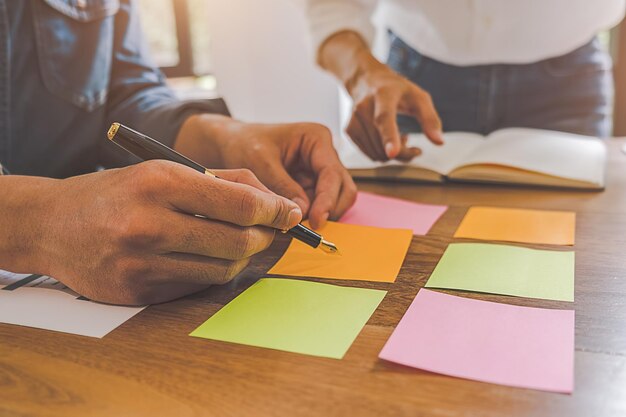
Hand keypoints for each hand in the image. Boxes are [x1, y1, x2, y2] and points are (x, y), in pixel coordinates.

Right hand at [35, 161, 301, 304]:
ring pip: (223, 270)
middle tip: (270, 230)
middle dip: (265, 237)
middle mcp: (149, 224)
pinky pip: (196, 286)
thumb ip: (222, 182)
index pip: (239, 203)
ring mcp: (141, 263)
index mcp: (160, 182)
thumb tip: (276, 201)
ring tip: (238, 241)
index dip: (275, 210)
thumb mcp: (164, 170)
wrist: (54, 224)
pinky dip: (211, 271)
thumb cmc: (118, 192)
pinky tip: (204, 256)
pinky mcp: (137, 291)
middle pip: (238, 242)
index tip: (290, 213)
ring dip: (241, 257)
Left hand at [175, 117, 356, 229]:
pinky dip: (309, 216)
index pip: (332, 173)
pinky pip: (318, 206)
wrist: (231, 144)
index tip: (316, 221)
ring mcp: (319, 172)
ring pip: (334, 201)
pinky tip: (290, 220)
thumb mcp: (260, 163)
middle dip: (330, 209)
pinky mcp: (310, 187)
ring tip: (294, 223)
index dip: (327, 200)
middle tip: (309, 227)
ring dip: (319, 215)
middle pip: (343, 189)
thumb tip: (303, 213)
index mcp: (316, 138)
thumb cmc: (244, 144)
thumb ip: (282, 187)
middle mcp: (324, 155)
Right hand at [318, 31, 443, 160]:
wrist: (365, 80)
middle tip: (414, 147)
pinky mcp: (349, 130)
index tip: (393, 152)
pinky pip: (370, 154)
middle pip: (384, 144)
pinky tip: (387, 140)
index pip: (385, 119)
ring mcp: (354, 119)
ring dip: (393, 154)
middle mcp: (364, 107)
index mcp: (383, 95)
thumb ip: (430, 119)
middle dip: (403, 153)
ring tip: (401, 138)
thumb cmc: (396, 89)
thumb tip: (440, 142)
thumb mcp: (418, 97)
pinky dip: (382, 153)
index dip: (390, 137)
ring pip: (377, 153)